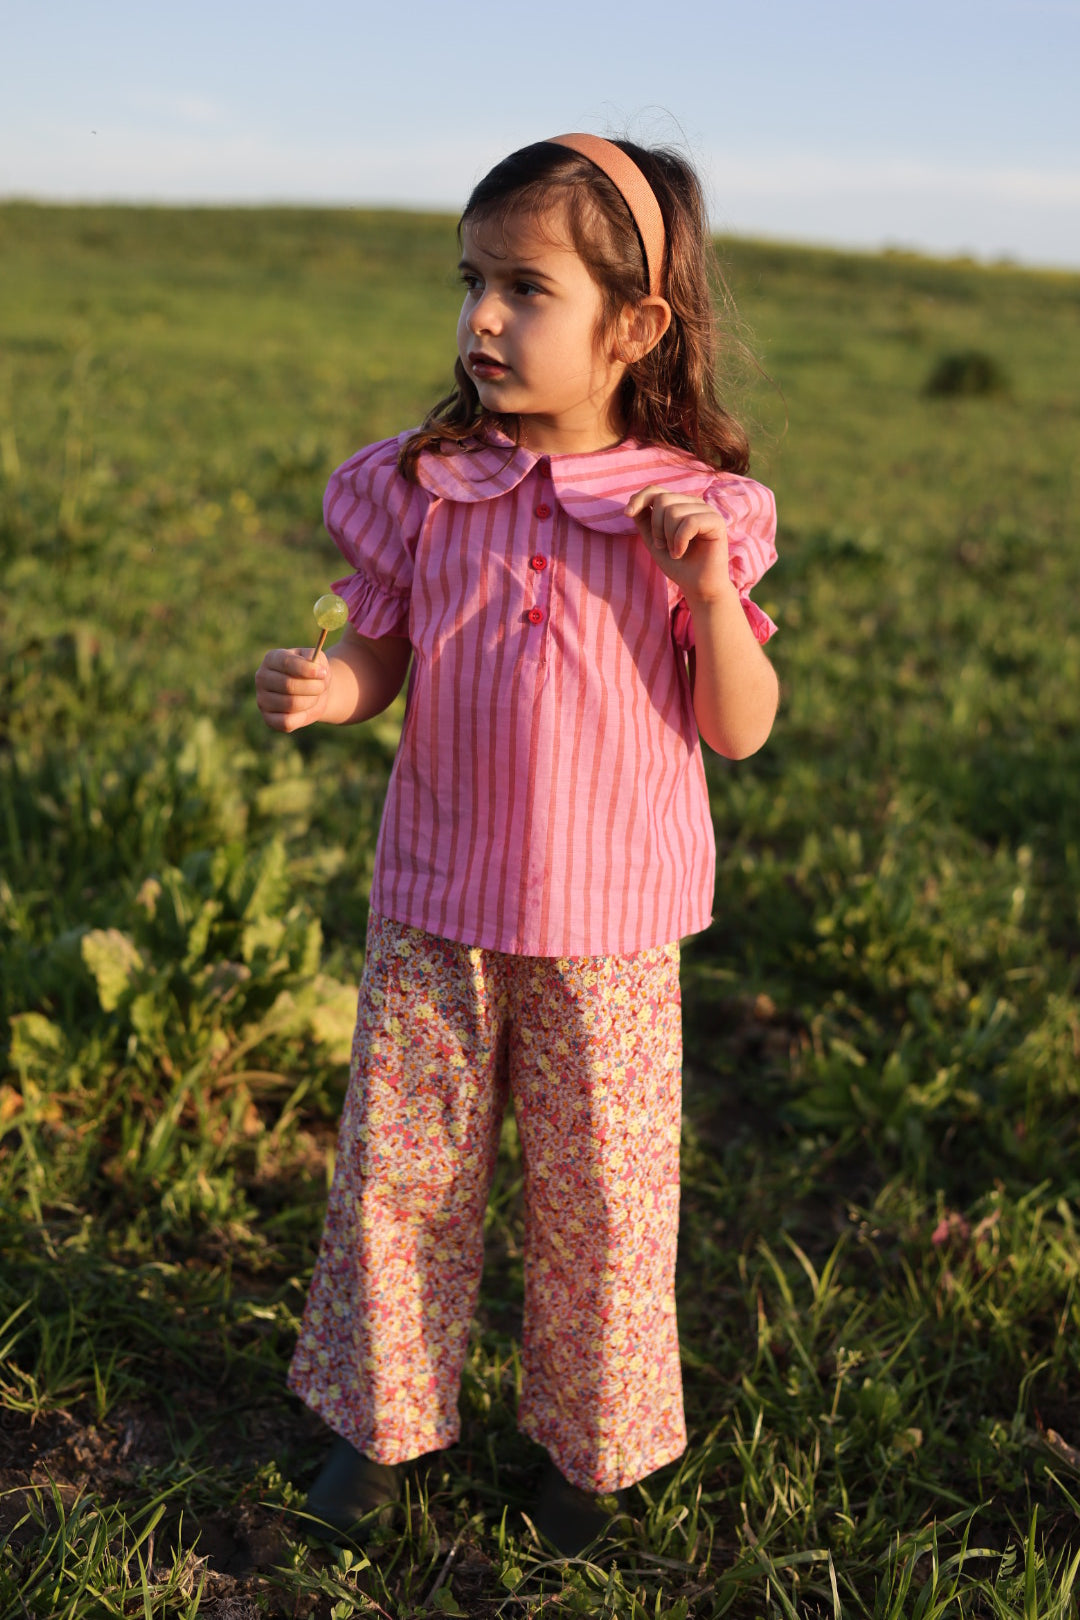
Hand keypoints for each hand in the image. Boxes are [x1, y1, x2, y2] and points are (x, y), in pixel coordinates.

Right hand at [255, 646, 331, 731]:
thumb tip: (314, 666)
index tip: (323, 673)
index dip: (306, 669)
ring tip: (314, 696)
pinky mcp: (268, 719)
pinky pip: (287, 722)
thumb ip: (315, 658)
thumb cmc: (313, 674)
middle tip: (322, 687)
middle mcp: (262, 678)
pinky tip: (305, 710)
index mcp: (272, 658)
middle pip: (288, 685)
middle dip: (312, 687)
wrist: (315, 693)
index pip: (286, 663)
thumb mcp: (318, 660)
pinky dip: (302, 717)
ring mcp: (262, 699)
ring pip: (290, 704)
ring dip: (310, 701)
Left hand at [626, 485, 733, 604]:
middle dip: (656, 527)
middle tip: (663, 546)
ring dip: (668, 537)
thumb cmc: (677, 564)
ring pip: (674, 511)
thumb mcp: (653, 540)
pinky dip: (680, 541)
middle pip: (662, 499)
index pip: (656, 490)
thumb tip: (632, 501)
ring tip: (675, 552)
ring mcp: (706, 510)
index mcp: (679, 504)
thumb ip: (644, 520)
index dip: (639, 498)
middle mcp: (693, 503)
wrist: (697, 586)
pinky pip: (690, 522)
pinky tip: (681, 553)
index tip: (627, 514)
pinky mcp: (716, 521)